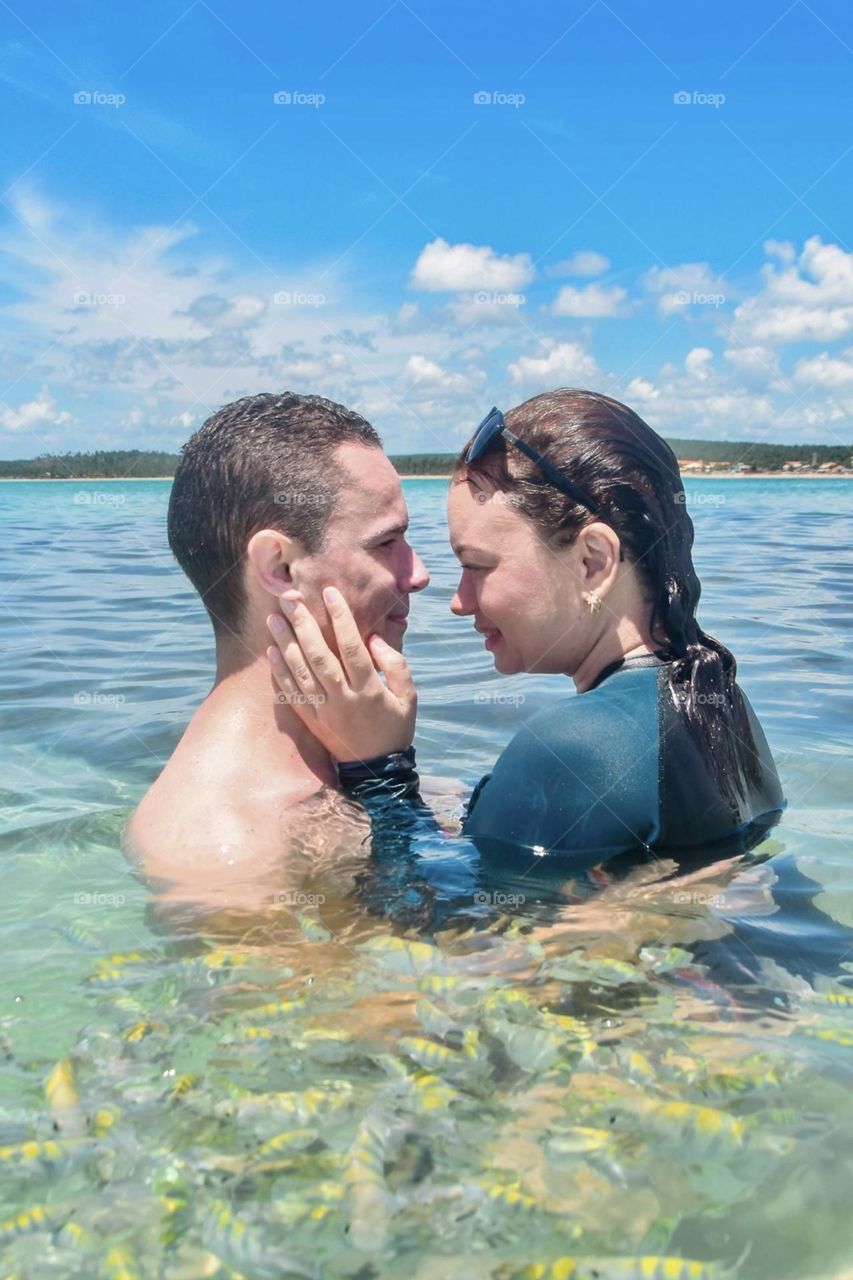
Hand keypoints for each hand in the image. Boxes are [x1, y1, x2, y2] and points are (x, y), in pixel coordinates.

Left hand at [265, 586, 416, 762]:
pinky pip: (291, 694)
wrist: (376, 771)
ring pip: (300, 672)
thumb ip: (396, 665)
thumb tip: (374, 639)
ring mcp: (323, 711)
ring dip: (285, 644)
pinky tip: (270, 652)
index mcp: (368, 690)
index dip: (340, 618)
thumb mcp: (409, 697)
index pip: (351, 647)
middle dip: (303, 625)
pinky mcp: (311, 721)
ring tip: (274, 618)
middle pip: (319, 656)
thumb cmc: (395, 727)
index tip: (329, 592)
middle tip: (290, 599)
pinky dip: (279, 672)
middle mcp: (342, 698)